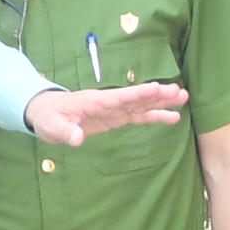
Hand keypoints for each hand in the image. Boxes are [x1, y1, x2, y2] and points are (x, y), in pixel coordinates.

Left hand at [29, 81, 188, 145]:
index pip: (121, 97)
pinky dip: (154, 116)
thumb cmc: (48, 117)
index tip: (158, 89)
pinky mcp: (115, 118)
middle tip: (180, 92)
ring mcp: (114, 110)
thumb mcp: (52, 127)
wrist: (45, 114)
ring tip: (184, 99)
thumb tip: (78, 139)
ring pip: (142, 105)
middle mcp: (109, 102)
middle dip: (158, 96)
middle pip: (137, 98)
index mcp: (95, 101)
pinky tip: (172, 117)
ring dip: (162, 103)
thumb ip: (65, 132)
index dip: (139, 94)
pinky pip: (138, 116)